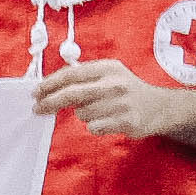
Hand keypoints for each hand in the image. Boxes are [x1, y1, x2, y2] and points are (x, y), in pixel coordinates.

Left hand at [32, 56, 177, 140]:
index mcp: (107, 67)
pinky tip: (106, 121)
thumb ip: (83, 77)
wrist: (159, 107)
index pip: (71, 74)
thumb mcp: (108, 74)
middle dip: (50, 101)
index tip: (36, 92)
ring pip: (82, 113)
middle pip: (72, 93)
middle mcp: (115, 83)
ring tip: (98, 111)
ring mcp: (121, 102)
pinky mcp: (126, 121)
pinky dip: (94, 126)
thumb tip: (48, 86)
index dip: (50, 83)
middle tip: (38, 108)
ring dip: (82, 114)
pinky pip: (93, 127)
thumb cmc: (126, 90)